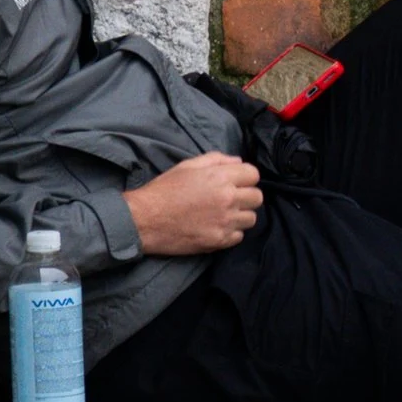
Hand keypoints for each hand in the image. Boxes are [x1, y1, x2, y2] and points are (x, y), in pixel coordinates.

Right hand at [125, 152, 262, 255]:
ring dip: (241, 215)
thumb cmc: (164, 190)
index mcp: (220, 177)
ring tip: (224, 214)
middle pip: (257, 198)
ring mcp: (225, 222)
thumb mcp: (187, 166)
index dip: (245, 177)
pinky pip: (239, 236)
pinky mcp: (219, 241)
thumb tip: (237, 162)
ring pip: (251, 219)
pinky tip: (217, 227)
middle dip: (246, 196)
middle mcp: (227, 199)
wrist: (145, 220)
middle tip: (231, 198)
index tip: (236, 182)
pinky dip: (231, 232)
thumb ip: (216, 160)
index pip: (253, 175)